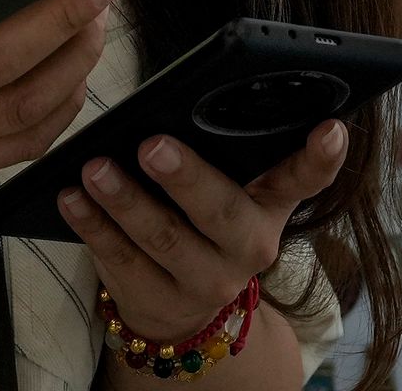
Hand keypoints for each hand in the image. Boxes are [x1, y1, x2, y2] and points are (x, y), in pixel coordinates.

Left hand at [58, 122, 348, 349]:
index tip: (330, 128)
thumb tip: (179, 100)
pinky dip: (93, 227)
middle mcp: (249, 246)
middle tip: (151, 144)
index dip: (320, 156)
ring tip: (94, 168)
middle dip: (185, 177)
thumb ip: (220, 147)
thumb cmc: (202, 214)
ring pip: (164, 240)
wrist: (183, 302)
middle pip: (221, 212)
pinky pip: (122, 262)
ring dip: (125, 201)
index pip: (304, 178)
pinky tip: (71, 199)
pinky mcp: (160, 301)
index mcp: (271, 203)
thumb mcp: (227, 183)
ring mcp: (206, 281)